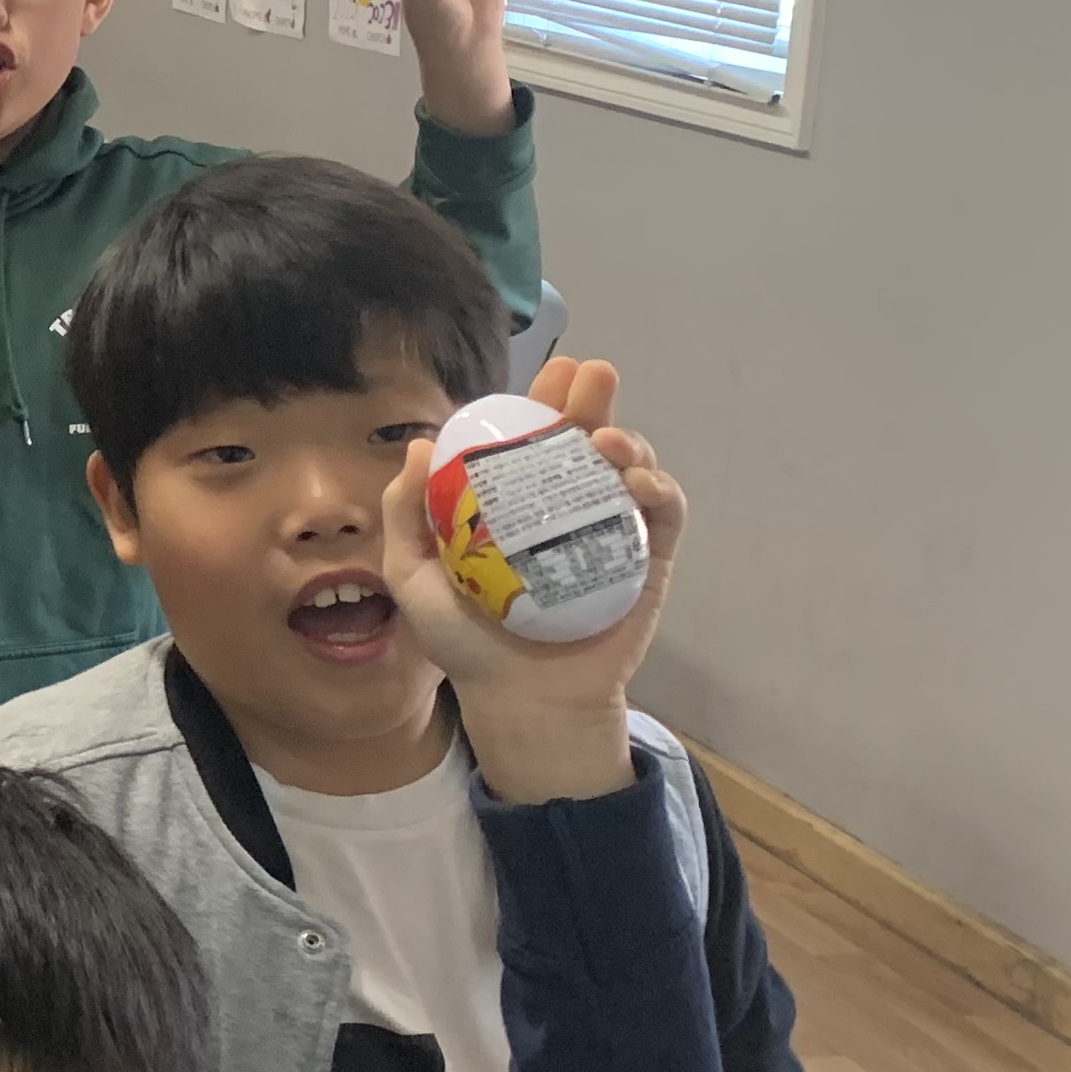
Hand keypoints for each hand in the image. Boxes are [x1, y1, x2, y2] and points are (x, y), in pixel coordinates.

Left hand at [377, 356, 684, 805]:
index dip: (540, 402)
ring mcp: (611, 530)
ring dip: (627, 441)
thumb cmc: (464, 640)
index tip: (548, 373)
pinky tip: (637, 483)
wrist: (518, 698)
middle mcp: (566, 506)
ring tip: (607, 438)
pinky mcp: (649, 561)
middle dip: (592, 400)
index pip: (530, 440)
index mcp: (515, 502)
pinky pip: (664, 515)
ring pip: (630, 468)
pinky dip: (659, 490)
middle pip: (586, 439)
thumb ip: (406, 513)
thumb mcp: (413, 574)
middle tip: (592, 375)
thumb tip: (418, 444)